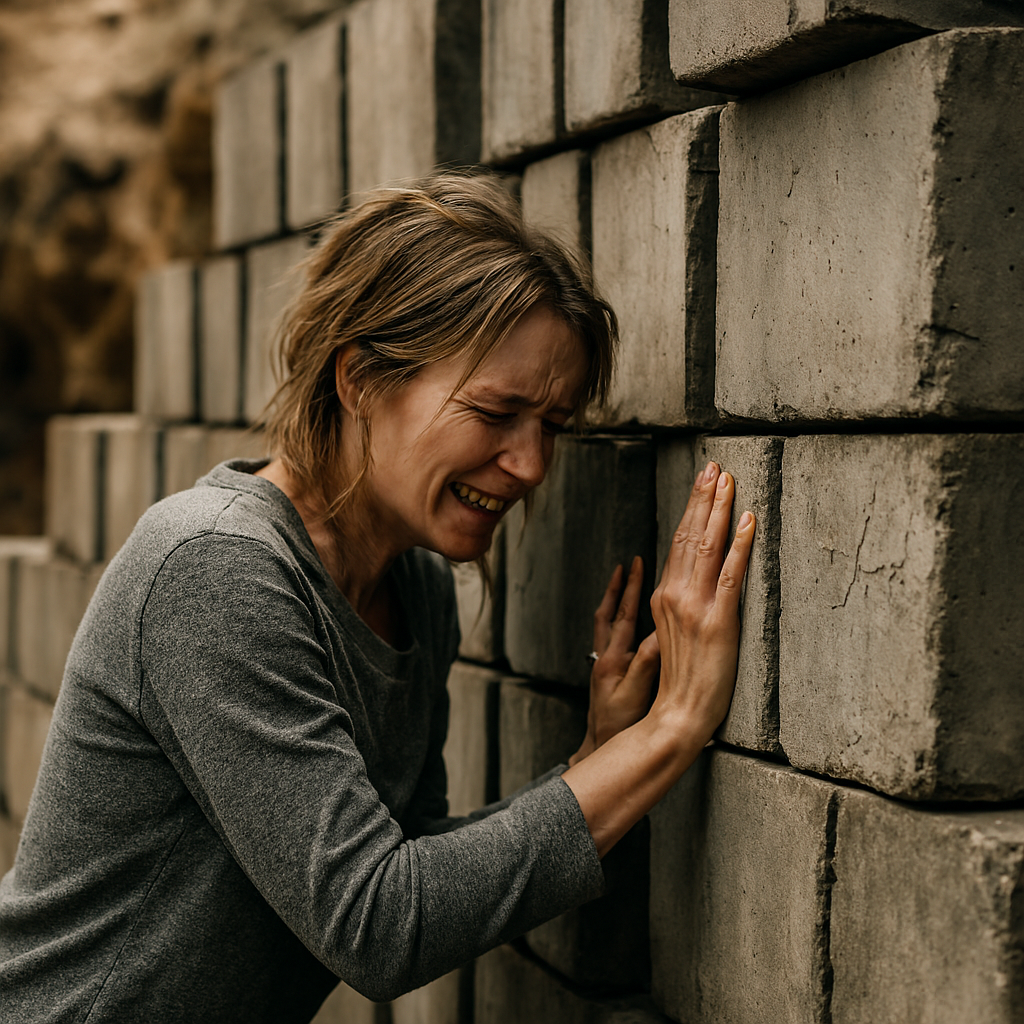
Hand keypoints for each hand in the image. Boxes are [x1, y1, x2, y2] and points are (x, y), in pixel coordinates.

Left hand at [569, 556, 660, 765]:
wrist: (600, 746)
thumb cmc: (618, 725)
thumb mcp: (636, 695)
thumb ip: (647, 663)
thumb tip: (661, 632)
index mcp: (612, 658)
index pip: (622, 616)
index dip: (631, 590)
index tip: (637, 564)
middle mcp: (605, 657)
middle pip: (610, 613)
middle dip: (620, 587)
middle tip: (628, 564)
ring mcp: (604, 664)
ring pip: (607, 624)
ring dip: (615, 601)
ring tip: (623, 580)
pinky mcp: (607, 673)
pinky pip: (611, 638)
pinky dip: (617, 621)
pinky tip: (627, 618)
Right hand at [649, 461, 754, 739]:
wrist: (677, 715)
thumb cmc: (679, 682)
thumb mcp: (670, 637)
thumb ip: (679, 607)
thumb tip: (692, 585)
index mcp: (664, 597)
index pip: (678, 543)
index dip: (692, 510)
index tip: (703, 483)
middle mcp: (675, 595)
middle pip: (689, 536)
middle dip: (703, 498)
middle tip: (714, 467)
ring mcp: (695, 606)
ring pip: (706, 546)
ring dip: (719, 510)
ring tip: (727, 481)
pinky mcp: (719, 621)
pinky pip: (730, 574)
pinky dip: (739, 545)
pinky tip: (748, 521)